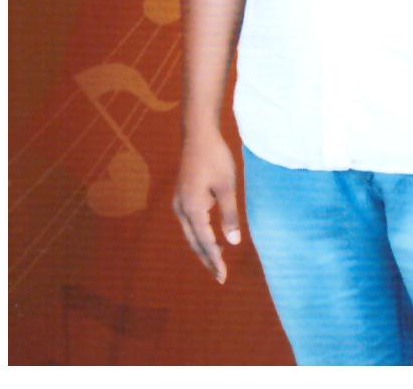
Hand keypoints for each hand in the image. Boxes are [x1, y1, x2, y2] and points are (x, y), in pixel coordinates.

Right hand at [172, 128, 241, 282]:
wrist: (198, 135)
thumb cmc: (216, 158)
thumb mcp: (227, 186)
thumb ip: (230, 215)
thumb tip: (233, 243)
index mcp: (192, 208)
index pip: (204, 242)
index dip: (214, 260)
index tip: (223, 277)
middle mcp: (181, 208)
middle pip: (194, 242)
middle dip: (207, 259)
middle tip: (220, 277)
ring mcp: (179, 202)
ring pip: (191, 233)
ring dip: (203, 247)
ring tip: (218, 262)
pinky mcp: (182, 196)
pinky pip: (191, 222)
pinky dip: (200, 234)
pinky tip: (212, 238)